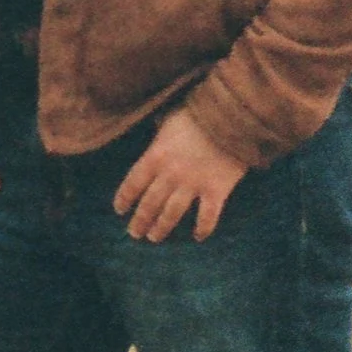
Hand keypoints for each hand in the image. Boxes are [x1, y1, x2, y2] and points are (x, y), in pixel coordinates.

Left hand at [113, 107, 247, 243]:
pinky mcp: (216, 191)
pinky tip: (197, 237)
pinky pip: (207, 217)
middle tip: (135, 233)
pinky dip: (202, 229)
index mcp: (155, 156)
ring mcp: (193, 185)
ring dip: (161, 228)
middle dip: (140, 221)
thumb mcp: (170, 118)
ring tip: (154, 238)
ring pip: (172, 214)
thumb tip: (155, 130)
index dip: (124, 198)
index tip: (119, 210)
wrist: (232, 117)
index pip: (133, 183)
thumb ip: (160, 131)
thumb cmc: (198, 114)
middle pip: (149, 204)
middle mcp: (170, 175)